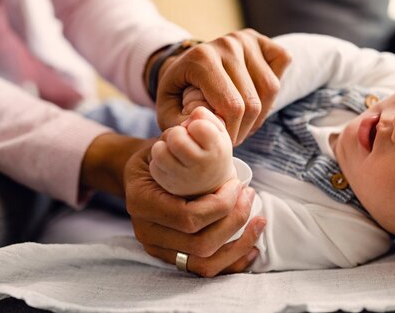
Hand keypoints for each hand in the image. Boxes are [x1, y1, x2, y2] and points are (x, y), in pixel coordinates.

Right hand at [125, 142, 265, 276]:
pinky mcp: (171, 257)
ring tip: (259, 220)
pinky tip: (253, 247)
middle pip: (200, 244)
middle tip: (250, 196)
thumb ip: (185, 140)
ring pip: (204, 263)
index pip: (189, 217)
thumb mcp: (164, 142)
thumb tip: (210, 124)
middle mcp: (146, 232)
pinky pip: (204, 269)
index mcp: (142, 203)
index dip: (221, 205)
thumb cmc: (156, 153)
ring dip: (239, 244)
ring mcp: (158, 248)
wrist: (136, 174)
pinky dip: (232, 261)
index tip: (238, 184)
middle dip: (234, 222)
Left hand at [150, 106, 234, 197]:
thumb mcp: (217, 132)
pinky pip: (154, 165)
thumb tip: (193, 113)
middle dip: (175, 132)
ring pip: (160, 152)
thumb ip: (207, 117)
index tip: (197, 131)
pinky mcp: (169, 185)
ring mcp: (184, 178)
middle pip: (176, 139)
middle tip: (181, 136)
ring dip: (162, 145)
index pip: (198, 126)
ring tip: (172, 148)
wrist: (212, 184)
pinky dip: (159, 160)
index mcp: (217, 150)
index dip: (195, 124)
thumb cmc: (213, 150)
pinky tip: (169, 161)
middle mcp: (201, 166)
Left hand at [154, 29, 290, 144]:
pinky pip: (282, 62)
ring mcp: (245, 39)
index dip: (232, 132)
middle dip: (246, 127)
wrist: (185, 65)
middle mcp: (226, 44)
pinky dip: (274, 86)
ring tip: (244, 122)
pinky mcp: (261, 39)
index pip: (232, 106)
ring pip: (271, 87)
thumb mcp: (168, 111)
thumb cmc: (179, 91)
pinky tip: (256, 97)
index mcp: (202, 58)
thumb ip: (181, 125)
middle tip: (235, 136)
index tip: (223, 141)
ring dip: (261, 113)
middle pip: (253, 101)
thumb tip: (200, 130)